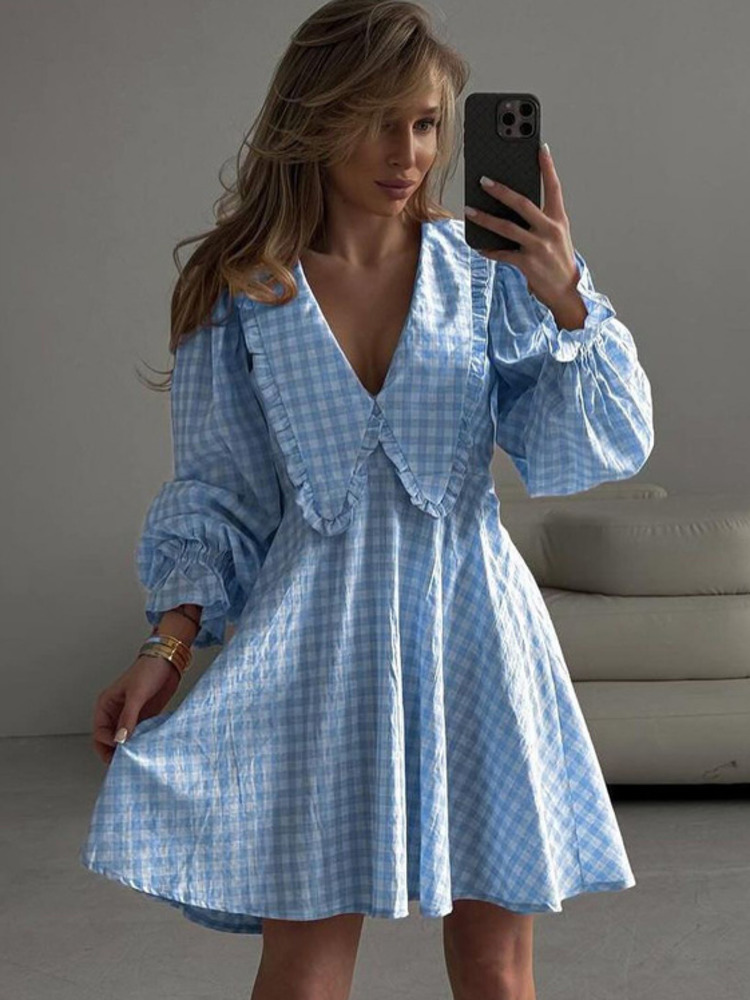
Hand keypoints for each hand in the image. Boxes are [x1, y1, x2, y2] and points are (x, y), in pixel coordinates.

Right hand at [91, 655, 180, 765]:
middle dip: (113, 751)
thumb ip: (128, 717)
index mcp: (106, 705)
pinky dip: (140, 743)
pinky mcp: (143, 718)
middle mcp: (115, 712)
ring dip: (128, 748)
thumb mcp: (136, 694)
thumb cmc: (148, 671)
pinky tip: (145, 748)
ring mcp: (129, 716)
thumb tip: (120, 739)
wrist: (168, 662)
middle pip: (108, 739)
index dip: (107, 742)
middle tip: (124, 762)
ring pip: (123, 739)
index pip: (99, 732)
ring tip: (136, 757)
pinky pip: (137, 735)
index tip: (119, 748)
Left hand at [464, 144, 586, 327]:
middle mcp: (550, 229)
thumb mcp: (556, 235)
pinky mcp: (528, 263)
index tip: (540, 147)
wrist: (566, 290)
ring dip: (485, 218)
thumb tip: (512, 205)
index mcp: (559, 219)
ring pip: (507, 228)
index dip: (548, 167)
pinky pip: (503, 253)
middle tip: (483, 180)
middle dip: (501, 191)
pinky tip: (479, 245)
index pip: (554, 187)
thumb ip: (540, 219)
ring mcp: (539, 246)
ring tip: (470, 211)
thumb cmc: (557, 259)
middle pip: (523, 204)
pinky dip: (489, 249)